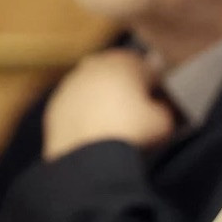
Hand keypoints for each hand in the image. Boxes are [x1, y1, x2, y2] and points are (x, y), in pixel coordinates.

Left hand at [43, 49, 174, 159]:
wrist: (88, 159)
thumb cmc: (130, 132)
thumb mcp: (164, 121)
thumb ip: (165, 108)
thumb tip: (161, 108)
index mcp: (127, 61)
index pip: (149, 69)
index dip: (158, 88)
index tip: (161, 104)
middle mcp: (98, 66)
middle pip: (119, 74)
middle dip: (127, 89)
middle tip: (137, 114)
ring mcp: (72, 84)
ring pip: (95, 88)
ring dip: (104, 100)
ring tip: (114, 126)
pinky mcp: (55, 105)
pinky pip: (77, 106)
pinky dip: (85, 115)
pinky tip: (95, 133)